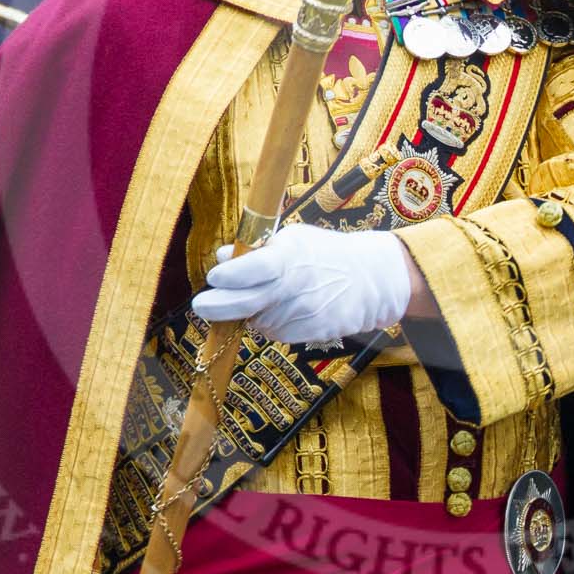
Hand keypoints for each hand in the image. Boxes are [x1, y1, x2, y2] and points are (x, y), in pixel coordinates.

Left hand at [190, 224, 413, 344]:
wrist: (371, 280)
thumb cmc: (325, 254)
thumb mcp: (294, 240)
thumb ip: (257, 250)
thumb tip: (223, 256)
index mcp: (291, 256)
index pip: (255, 268)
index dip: (230, 276)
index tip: (214, 278)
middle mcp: (297, 286)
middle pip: (248, 303)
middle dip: (218, 307)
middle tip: (201, 306)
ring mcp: (306, 312)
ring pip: (260, 321)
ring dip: (254, 313)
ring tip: (271, 297)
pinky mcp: (314, 332)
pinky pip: (278, 333)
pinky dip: (274, 324)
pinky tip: (288, 308)